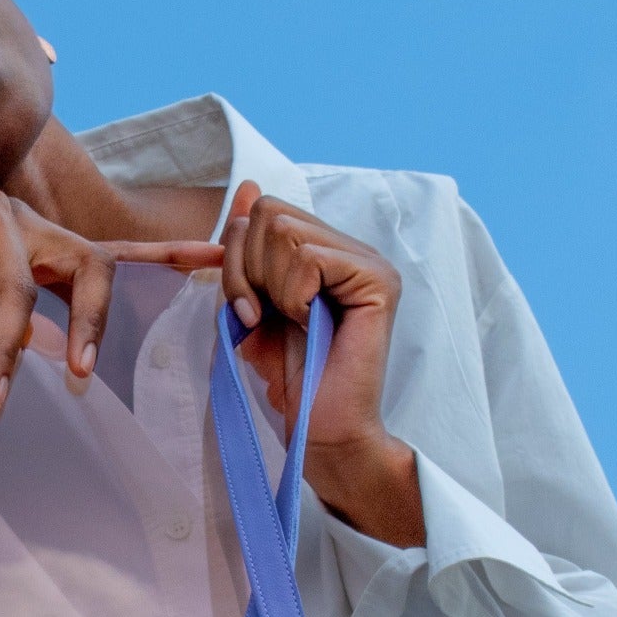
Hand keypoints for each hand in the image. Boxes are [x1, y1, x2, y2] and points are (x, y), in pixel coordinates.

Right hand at [0, 147, 215, 419]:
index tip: (218, 261)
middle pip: (87, 268)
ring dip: (2, 355)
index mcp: (42, 243)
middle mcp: (28, 222)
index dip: (167, 256)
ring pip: (14, 291)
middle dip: (87, 326)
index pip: (114, 253)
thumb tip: (45, 358)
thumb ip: (12, 314)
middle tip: (79, 382)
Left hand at [218, 182, 424, 546]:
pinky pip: (308, 258)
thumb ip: (248, 249)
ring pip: (285, 232)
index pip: (265, 210)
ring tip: (287, 321)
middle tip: (262, 316)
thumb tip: (248, 187)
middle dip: (246, 269)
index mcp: (328, 251)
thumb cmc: (291, 376)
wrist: (322, 429)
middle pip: (270, 213)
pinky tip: (307, 322)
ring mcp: (370, 262)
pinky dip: (292, 294)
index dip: (238, 256)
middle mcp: (354, 249)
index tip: (248, 308)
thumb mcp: (252, 301)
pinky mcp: (377, 281)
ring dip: (267, 284)